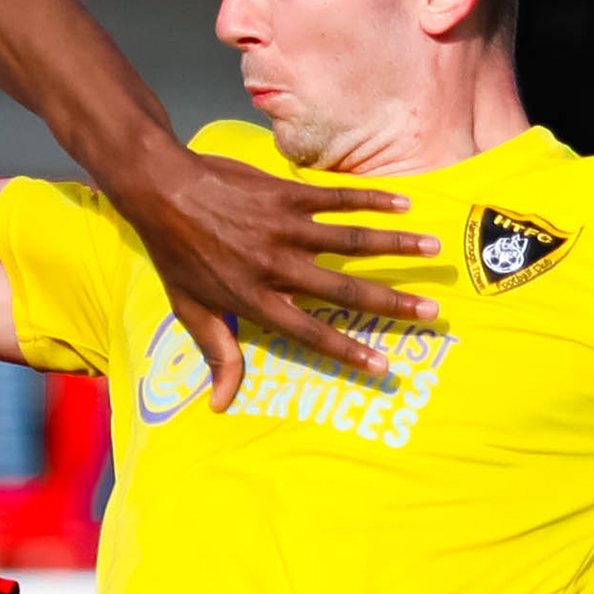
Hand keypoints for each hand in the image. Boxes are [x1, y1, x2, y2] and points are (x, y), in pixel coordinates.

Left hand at [111, 141, 440, 404]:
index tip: (383, 367)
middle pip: (343, 288)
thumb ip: (217, 353)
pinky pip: (337, 198)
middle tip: (431, 312)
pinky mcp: (286, 195)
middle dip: (390, 302)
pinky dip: (372, 200)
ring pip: (350, 239)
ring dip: (395, 244)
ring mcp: (284, 228)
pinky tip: (405, 203)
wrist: (161, 189)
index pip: (309, 332)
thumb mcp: (190, 309)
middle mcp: (275, 266)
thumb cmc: (175, 253)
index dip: (347, 351)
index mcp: (254, 299)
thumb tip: (221, 404)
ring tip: (433, 249)